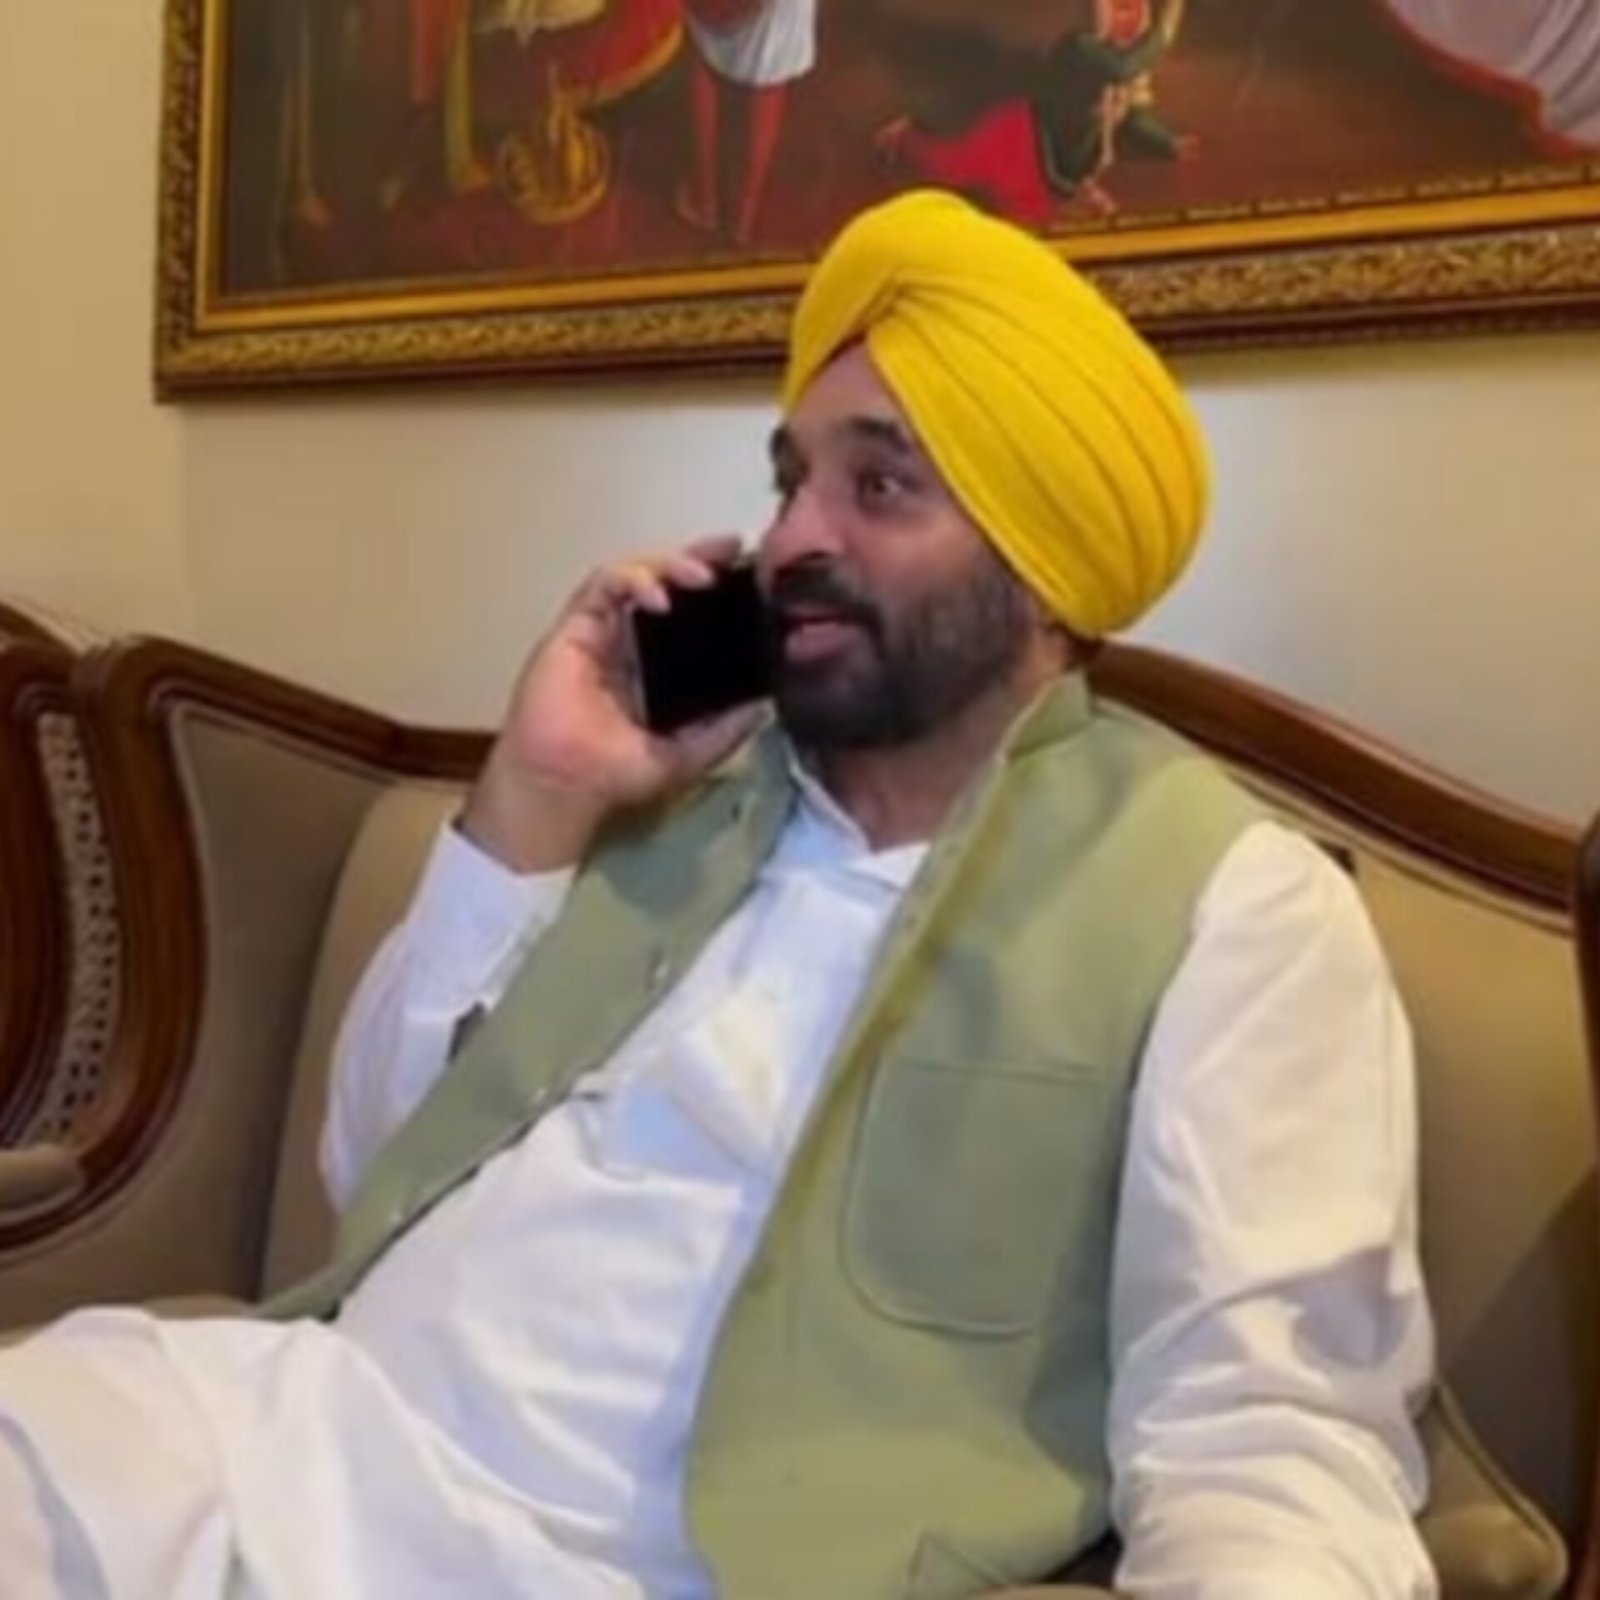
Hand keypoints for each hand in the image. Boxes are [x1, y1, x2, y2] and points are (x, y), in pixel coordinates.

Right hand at [460, 537, 765, 871]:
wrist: (564, 788)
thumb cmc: (615, 775)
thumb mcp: (688, 756)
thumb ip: (726, 731)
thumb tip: (766, 705)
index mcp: (657, 666)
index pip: (689, 613)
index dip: (716, 589)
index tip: (751, 574)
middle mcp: (629, 641)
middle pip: (664, 582)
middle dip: (698, 558)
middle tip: (732, 549)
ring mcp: (600, 631)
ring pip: (634, 573)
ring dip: (669, 564)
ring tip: (702, 576)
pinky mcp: (573, 627)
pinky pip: (602, 586)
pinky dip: (632, 580)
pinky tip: (659, 597)